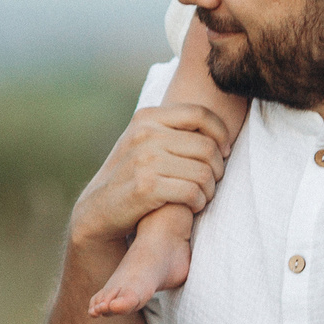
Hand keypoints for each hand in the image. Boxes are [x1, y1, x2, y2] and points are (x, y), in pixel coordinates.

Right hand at [68, 103, 231, 255]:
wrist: (98, 209)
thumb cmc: (130, 175)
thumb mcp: (143, 142)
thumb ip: (171, 129)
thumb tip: (218, 128)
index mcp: (146, 117)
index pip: (200, 114)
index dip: (221, 133)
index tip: (225, 151)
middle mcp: (145, 134)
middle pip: (207, 147)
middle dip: (218, 168)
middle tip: (212, 181)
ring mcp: (145, 160)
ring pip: (204, 172)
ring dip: (209, 189)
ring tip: (202, 196)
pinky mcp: (147, 187)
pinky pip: (193, 192)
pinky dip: (199, 202)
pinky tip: (193, 206)